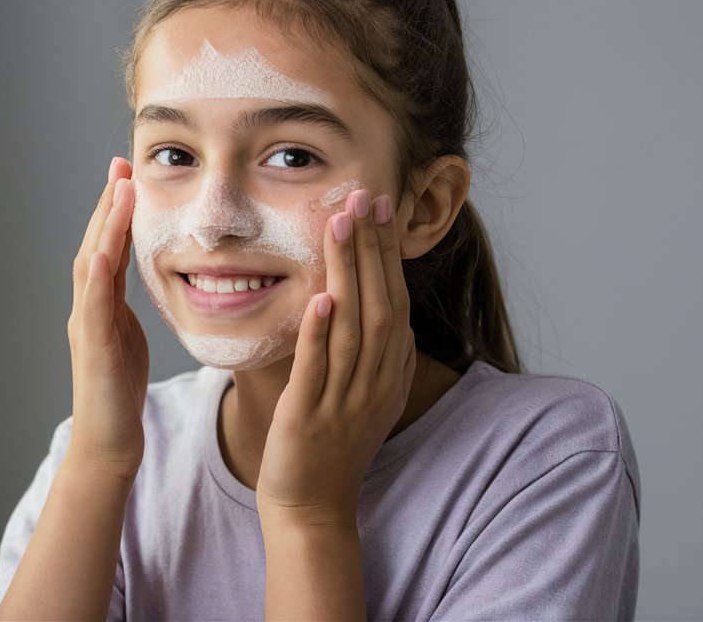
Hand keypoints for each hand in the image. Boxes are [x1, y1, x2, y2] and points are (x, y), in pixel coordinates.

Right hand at [65, 157, 149, 478]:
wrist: (107, 444)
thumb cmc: (119, 396)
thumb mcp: (128, 340)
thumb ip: (126, 309)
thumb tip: (138, 281)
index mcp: (101, 306)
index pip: (109, 248)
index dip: (117, 212)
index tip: (128, 174)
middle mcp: (87, 310)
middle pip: (95, 245)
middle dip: (108, 204)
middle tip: (120, 164)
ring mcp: (86, 328)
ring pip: (91, 266)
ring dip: (105, 227)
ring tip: (118, 190)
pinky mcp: (94, 350)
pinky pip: (93, 308)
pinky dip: (96, 277)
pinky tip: (104, 251)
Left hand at [256, 189, 417, 525]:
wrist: (312, 507)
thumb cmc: (332, 444)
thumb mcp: (364, 393)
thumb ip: (373, 352)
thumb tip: (380, 307)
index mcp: (388, 372)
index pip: (393, 299)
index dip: (387, 252)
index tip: (379, 206)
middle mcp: (374, 382)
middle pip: (379, 303)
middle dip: (372, 247)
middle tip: (363, 195)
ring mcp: (345, 400)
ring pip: (353, 326)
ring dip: (348, 272)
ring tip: (342, 224)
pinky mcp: (310, 417)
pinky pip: (319, 369)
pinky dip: (321, 333)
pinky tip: (321, 298)